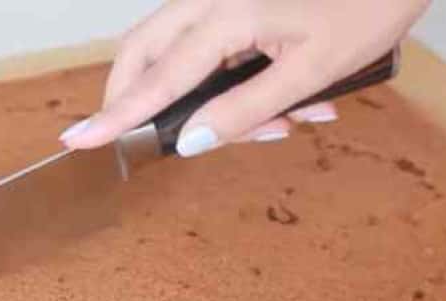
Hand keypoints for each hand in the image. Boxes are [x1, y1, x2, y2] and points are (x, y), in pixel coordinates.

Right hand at [60, 0, 429, 155]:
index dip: (117, 115)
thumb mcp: (311, 72)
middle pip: (143, 50)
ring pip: (172, 48)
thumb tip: (191, 141)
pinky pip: (205, 43)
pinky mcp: (233, 1)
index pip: (158, 78)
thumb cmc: (367, 9)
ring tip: (276, 126)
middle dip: (135, 98)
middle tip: (135, 136)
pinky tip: (285, 107)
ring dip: (195, 96)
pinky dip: (225, 80)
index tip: (78, 139)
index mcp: (228, 16)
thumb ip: (246, 109)